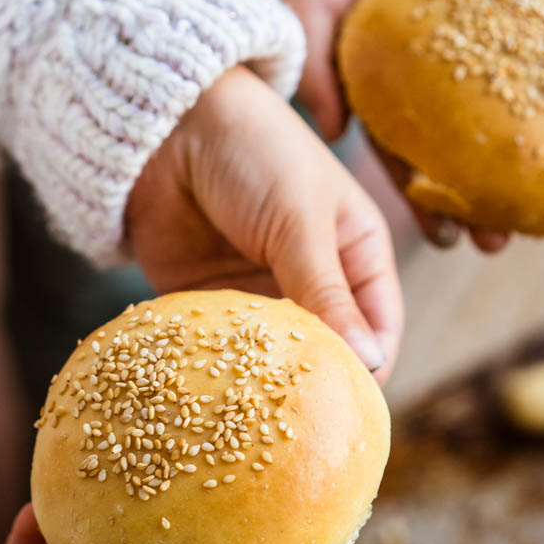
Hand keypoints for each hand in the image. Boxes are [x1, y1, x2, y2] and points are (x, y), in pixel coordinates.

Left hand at [127, 65, 402, 380]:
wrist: (164, 123)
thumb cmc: (251, 149)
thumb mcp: (300, 219)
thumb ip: (326, 292)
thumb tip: (370, 362)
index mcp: (356, 254)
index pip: (379, 327)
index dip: (371, 367)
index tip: (351, 404)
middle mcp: (314, 282)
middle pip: (328, 351)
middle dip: (317, 382)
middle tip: (301, 419)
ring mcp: (260, 296)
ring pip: (275, 359)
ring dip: (266, 381)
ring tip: (256, 410)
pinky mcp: (210, 305)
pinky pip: (222, 351)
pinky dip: (221, 369)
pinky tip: (216, 388)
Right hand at [281, 0, 505, 252]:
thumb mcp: (306, 7)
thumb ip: (314, 64)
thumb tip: (333, 127)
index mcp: (377, 106)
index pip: (403, 165)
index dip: (425, 204)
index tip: (449, 238)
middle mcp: (419, 96)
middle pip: (453, 158)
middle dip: (476, 202)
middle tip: (499, 241)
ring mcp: (455, 62)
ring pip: (489, 119)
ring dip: (513, 161)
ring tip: (543, 204)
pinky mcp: (488, 22)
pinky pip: (520, 56)